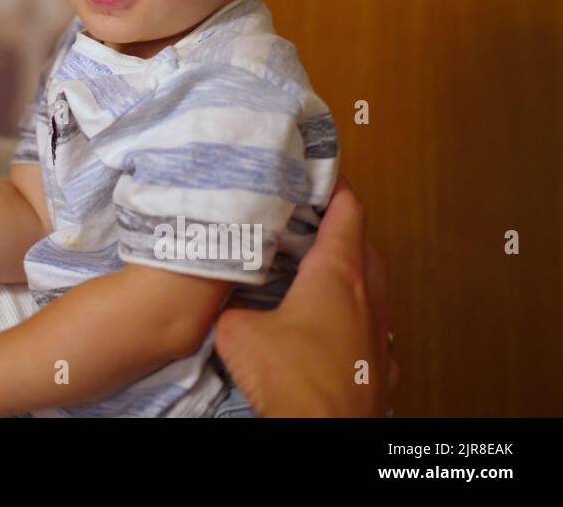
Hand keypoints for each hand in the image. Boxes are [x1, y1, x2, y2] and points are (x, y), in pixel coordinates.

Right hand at [215, 174, 398, 415]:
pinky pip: (371, 330)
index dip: (334, 186)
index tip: (319, 171)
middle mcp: (368, 297)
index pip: (348, 211)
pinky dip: (353, 321)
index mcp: (338, 273)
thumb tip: (224, 302)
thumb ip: (231, 305)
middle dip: (340, 230)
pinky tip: (330, 332)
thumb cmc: (291, 376)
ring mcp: (379, 334)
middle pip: (364, 246)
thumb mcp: (237, 330)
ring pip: (373, 289)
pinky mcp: (379, 367)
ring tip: (314, 276)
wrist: (324, 431)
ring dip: (349, 277)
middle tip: (309, 223)